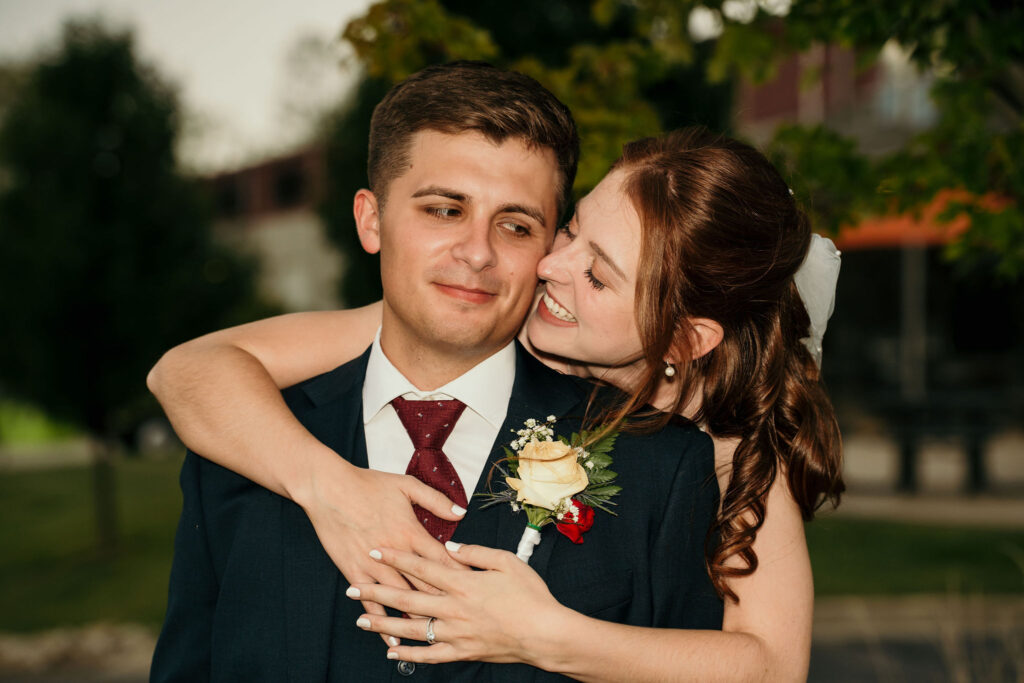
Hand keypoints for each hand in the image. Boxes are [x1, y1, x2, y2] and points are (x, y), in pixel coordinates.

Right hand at [297, 458, 468, 642]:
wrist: (329, 489)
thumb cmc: (368, 484)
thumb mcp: (407, 485)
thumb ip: (436, 500)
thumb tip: (460, 512)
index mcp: (411, 533)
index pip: (443, 562)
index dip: (461, 577)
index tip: (476, 591)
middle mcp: (396, 554)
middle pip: (426, 585)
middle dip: (446, 602)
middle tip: (464, 619)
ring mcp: (374, 565)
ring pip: (401, 599)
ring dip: (418, 617)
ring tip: (436, 634)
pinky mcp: (355, 571)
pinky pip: (371, 603)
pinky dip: (383, 624)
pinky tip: (392, 640)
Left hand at [346, 543, 567, 665]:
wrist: (547, 635)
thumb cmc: (532, 596)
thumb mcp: (508, 562)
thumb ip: (477, 553)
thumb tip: (453, 546)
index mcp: (463, 583)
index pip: (421, 566)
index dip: (396, 556)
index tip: (375, 548)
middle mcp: (453, 608)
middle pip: (407, 597)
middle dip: (377, 590)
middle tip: (352, 586)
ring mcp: (456, 633)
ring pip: (411, 628)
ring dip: (384, 624)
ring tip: (361, 620)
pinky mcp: (462, 652)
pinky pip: (429, 655)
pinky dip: (408, 654)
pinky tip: (391, 651)